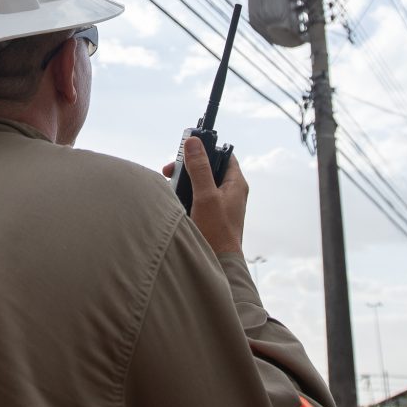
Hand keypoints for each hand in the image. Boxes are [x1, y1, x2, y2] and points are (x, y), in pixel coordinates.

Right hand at [161, 137, 247, 256]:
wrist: (219, 264)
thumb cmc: (216, 232)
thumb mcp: (205, 196)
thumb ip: (199, 169)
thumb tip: (193, 142)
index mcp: (236, 184)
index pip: (224, 155)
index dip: (207, 149)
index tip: (189, 148)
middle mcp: (231, 192)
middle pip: (209, 169)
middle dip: (189, 167)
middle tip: (170, 170)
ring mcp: (222, 204)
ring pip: (201, 183)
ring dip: (185, 182)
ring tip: (170, 185)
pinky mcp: (212, 216)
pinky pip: (198, 198)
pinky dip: (186, 195)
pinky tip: (175, 199)